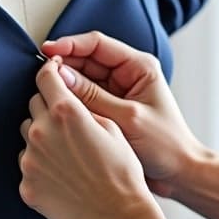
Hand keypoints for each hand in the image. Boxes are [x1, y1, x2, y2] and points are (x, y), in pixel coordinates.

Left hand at [18, 60, 154, 218]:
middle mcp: (41, 132)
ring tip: (67, 154)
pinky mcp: (26, 185)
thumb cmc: (122, 172)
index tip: (53, 75)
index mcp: (65, 113)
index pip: (44, 77)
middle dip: (49, 108)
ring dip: (42, 136)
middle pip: (34, 104)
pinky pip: (27, 164)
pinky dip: (40, 166)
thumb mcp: (112, 128)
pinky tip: (62, 176)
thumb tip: (67, 96)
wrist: (118, 217)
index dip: (50, 72)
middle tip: (69, 125)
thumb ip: (84, 107)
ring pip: (27, 134)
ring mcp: (30, 160)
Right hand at [39, 33, 203, 198]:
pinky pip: (83, 99)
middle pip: (86, 60)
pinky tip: (56, 107)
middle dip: (63, 65)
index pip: (98, 44)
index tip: (47, 52)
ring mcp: (116, 92)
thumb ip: (93, 96)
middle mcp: (126, 75)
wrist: (178, 174)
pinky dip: (70, 101)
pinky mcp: (108, 110)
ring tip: (45, 92)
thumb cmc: (166, 146)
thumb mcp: (127, 119)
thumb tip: (61, 76)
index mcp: (138, 67)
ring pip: (81, 79)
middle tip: (40, 76)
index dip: (70, 45)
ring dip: (64, 84)